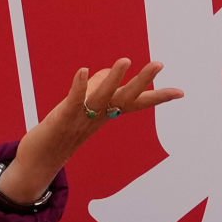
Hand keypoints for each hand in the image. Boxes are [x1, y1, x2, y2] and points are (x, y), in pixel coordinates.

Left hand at [0, 56, 179, 204]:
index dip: (158, 97)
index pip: (136, 103)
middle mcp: (98, 116)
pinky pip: (73, 101)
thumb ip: (96, 89)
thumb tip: (106, 73)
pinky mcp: (62, 118)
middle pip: (125, 97)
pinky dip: (78, 86)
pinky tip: (82, 70)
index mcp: (106, 114)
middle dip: (143, 81)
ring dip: (114, 78)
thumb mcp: (84, 108)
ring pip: (102, 97)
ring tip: (125, 60)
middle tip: (159, 64)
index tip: (181, 92)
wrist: (40, 161)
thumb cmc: (62, 131)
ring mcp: (82, 118)